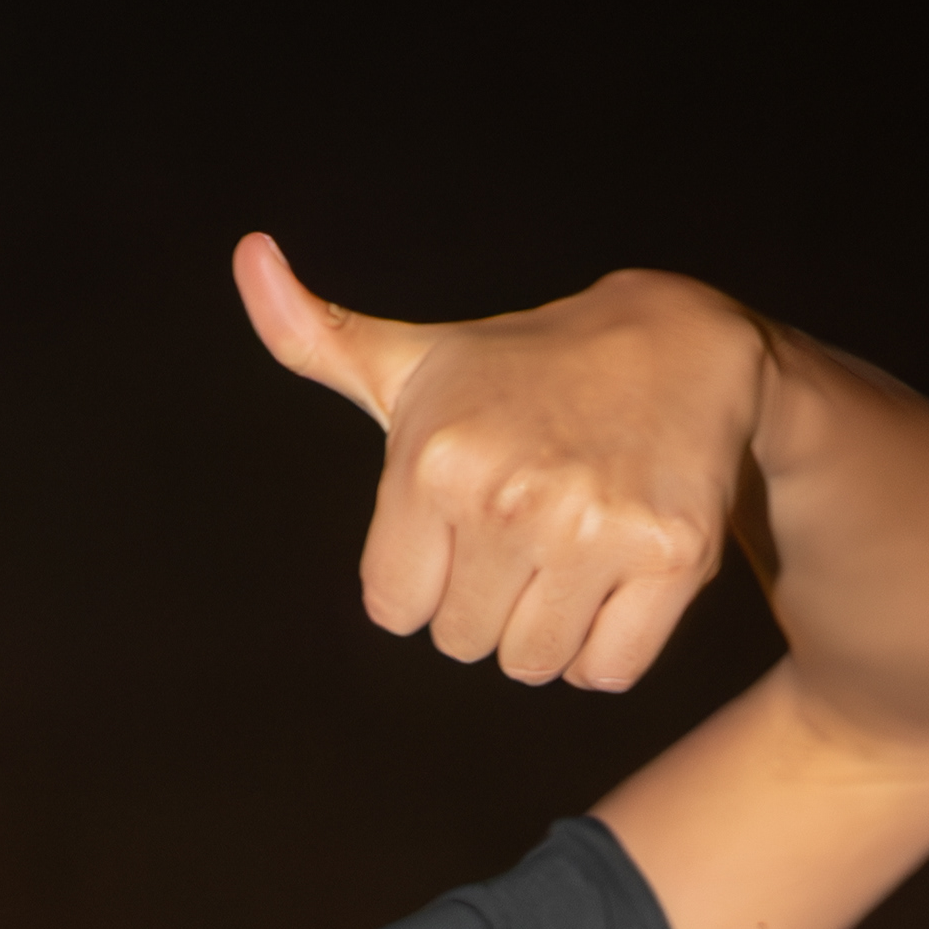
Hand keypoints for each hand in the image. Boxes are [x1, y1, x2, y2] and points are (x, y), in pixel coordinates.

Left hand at [235, 234, 766, 693]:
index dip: (430, 577)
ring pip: (533, 666)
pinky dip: (610, 648)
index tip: (466, 518)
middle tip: (531, 524)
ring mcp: (595, 529)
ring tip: (574, 547)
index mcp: (434, 460)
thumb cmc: (524, 374)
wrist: (680, 348)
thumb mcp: (414, 361)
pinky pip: (607, 673)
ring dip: (550, 630)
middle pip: (465, 643)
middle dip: (491, 601)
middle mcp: (510, 496)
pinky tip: (620, 573)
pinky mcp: (673, 558)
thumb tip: (249, 254)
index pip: (397, 612)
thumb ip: (314, 339)